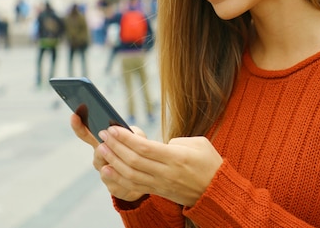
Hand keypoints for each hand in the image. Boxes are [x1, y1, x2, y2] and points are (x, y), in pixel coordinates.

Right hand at [70, 113, 147, 195]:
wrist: (146, 175)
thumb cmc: (138, 150)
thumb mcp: (137, 136)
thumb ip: (129, 132)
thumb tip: (115, 132)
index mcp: (103, 143)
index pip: (87, 134)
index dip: (79, 126)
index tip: (74, 115)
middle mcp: (100, 158)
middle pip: (97, 153)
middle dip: (106, 149)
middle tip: (111, 145)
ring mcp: (105, 173)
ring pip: (105, 168)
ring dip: (117, 163)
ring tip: (126, 160)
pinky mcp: (113, 187)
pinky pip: (116, 183)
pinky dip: (126, 177)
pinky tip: (132, 176)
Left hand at [97, 126, 223, 206]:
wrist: (216, 191)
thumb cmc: (209, 163)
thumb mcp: (199, 143)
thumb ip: (176, 141)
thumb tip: (157, 144)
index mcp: (177, 157)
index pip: (145, 148)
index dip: (126, 138)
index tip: (113, 128)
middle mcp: (166, 172)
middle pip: (134, 160)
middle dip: (116, 146)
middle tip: (103, 134)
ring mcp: (161, 184)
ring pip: (131, 174)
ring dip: (114, 161)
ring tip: (103, 149)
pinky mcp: (158, 191)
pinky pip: (134, 186)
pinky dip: (118, 178)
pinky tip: (107, 170)